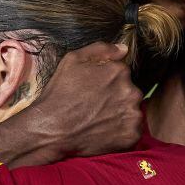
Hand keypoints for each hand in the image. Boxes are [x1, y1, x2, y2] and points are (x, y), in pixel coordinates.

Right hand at [28, 42, 142, 157]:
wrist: (51, 129)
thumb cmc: (60, 94)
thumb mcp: (73, 60)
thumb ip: (101, 49)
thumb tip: (124, 49)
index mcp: (120, 71)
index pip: (123, 74)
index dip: (107, 82)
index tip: (95, 91)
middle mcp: (132, 91)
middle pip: (130, 92)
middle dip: (116, 98)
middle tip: (95, 107)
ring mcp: (133, 114)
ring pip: (132, 111)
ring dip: (120, 115)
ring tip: (98, 120)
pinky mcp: (132, 135)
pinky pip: (132, 131)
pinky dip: (121, 132)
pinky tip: (103, 131)